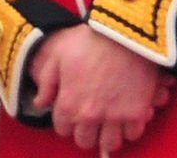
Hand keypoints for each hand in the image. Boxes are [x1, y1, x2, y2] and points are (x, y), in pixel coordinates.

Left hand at [30, 24, 174, 152]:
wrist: (122, 33)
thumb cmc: (89, 40)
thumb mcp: (59, 54)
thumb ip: (47, 82)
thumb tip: (40, 102)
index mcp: (69, 104)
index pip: (63, 129)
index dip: (66, 120)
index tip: (72, 111)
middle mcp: (90, 116)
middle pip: (85, 140)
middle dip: (85, 130)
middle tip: (89, 117)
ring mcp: (114, 117)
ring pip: (109, 144)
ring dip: (106, 134)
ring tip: (107, 121)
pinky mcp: (136, 114)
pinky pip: (132, 135)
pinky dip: (129, 128)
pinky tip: (125, 116)